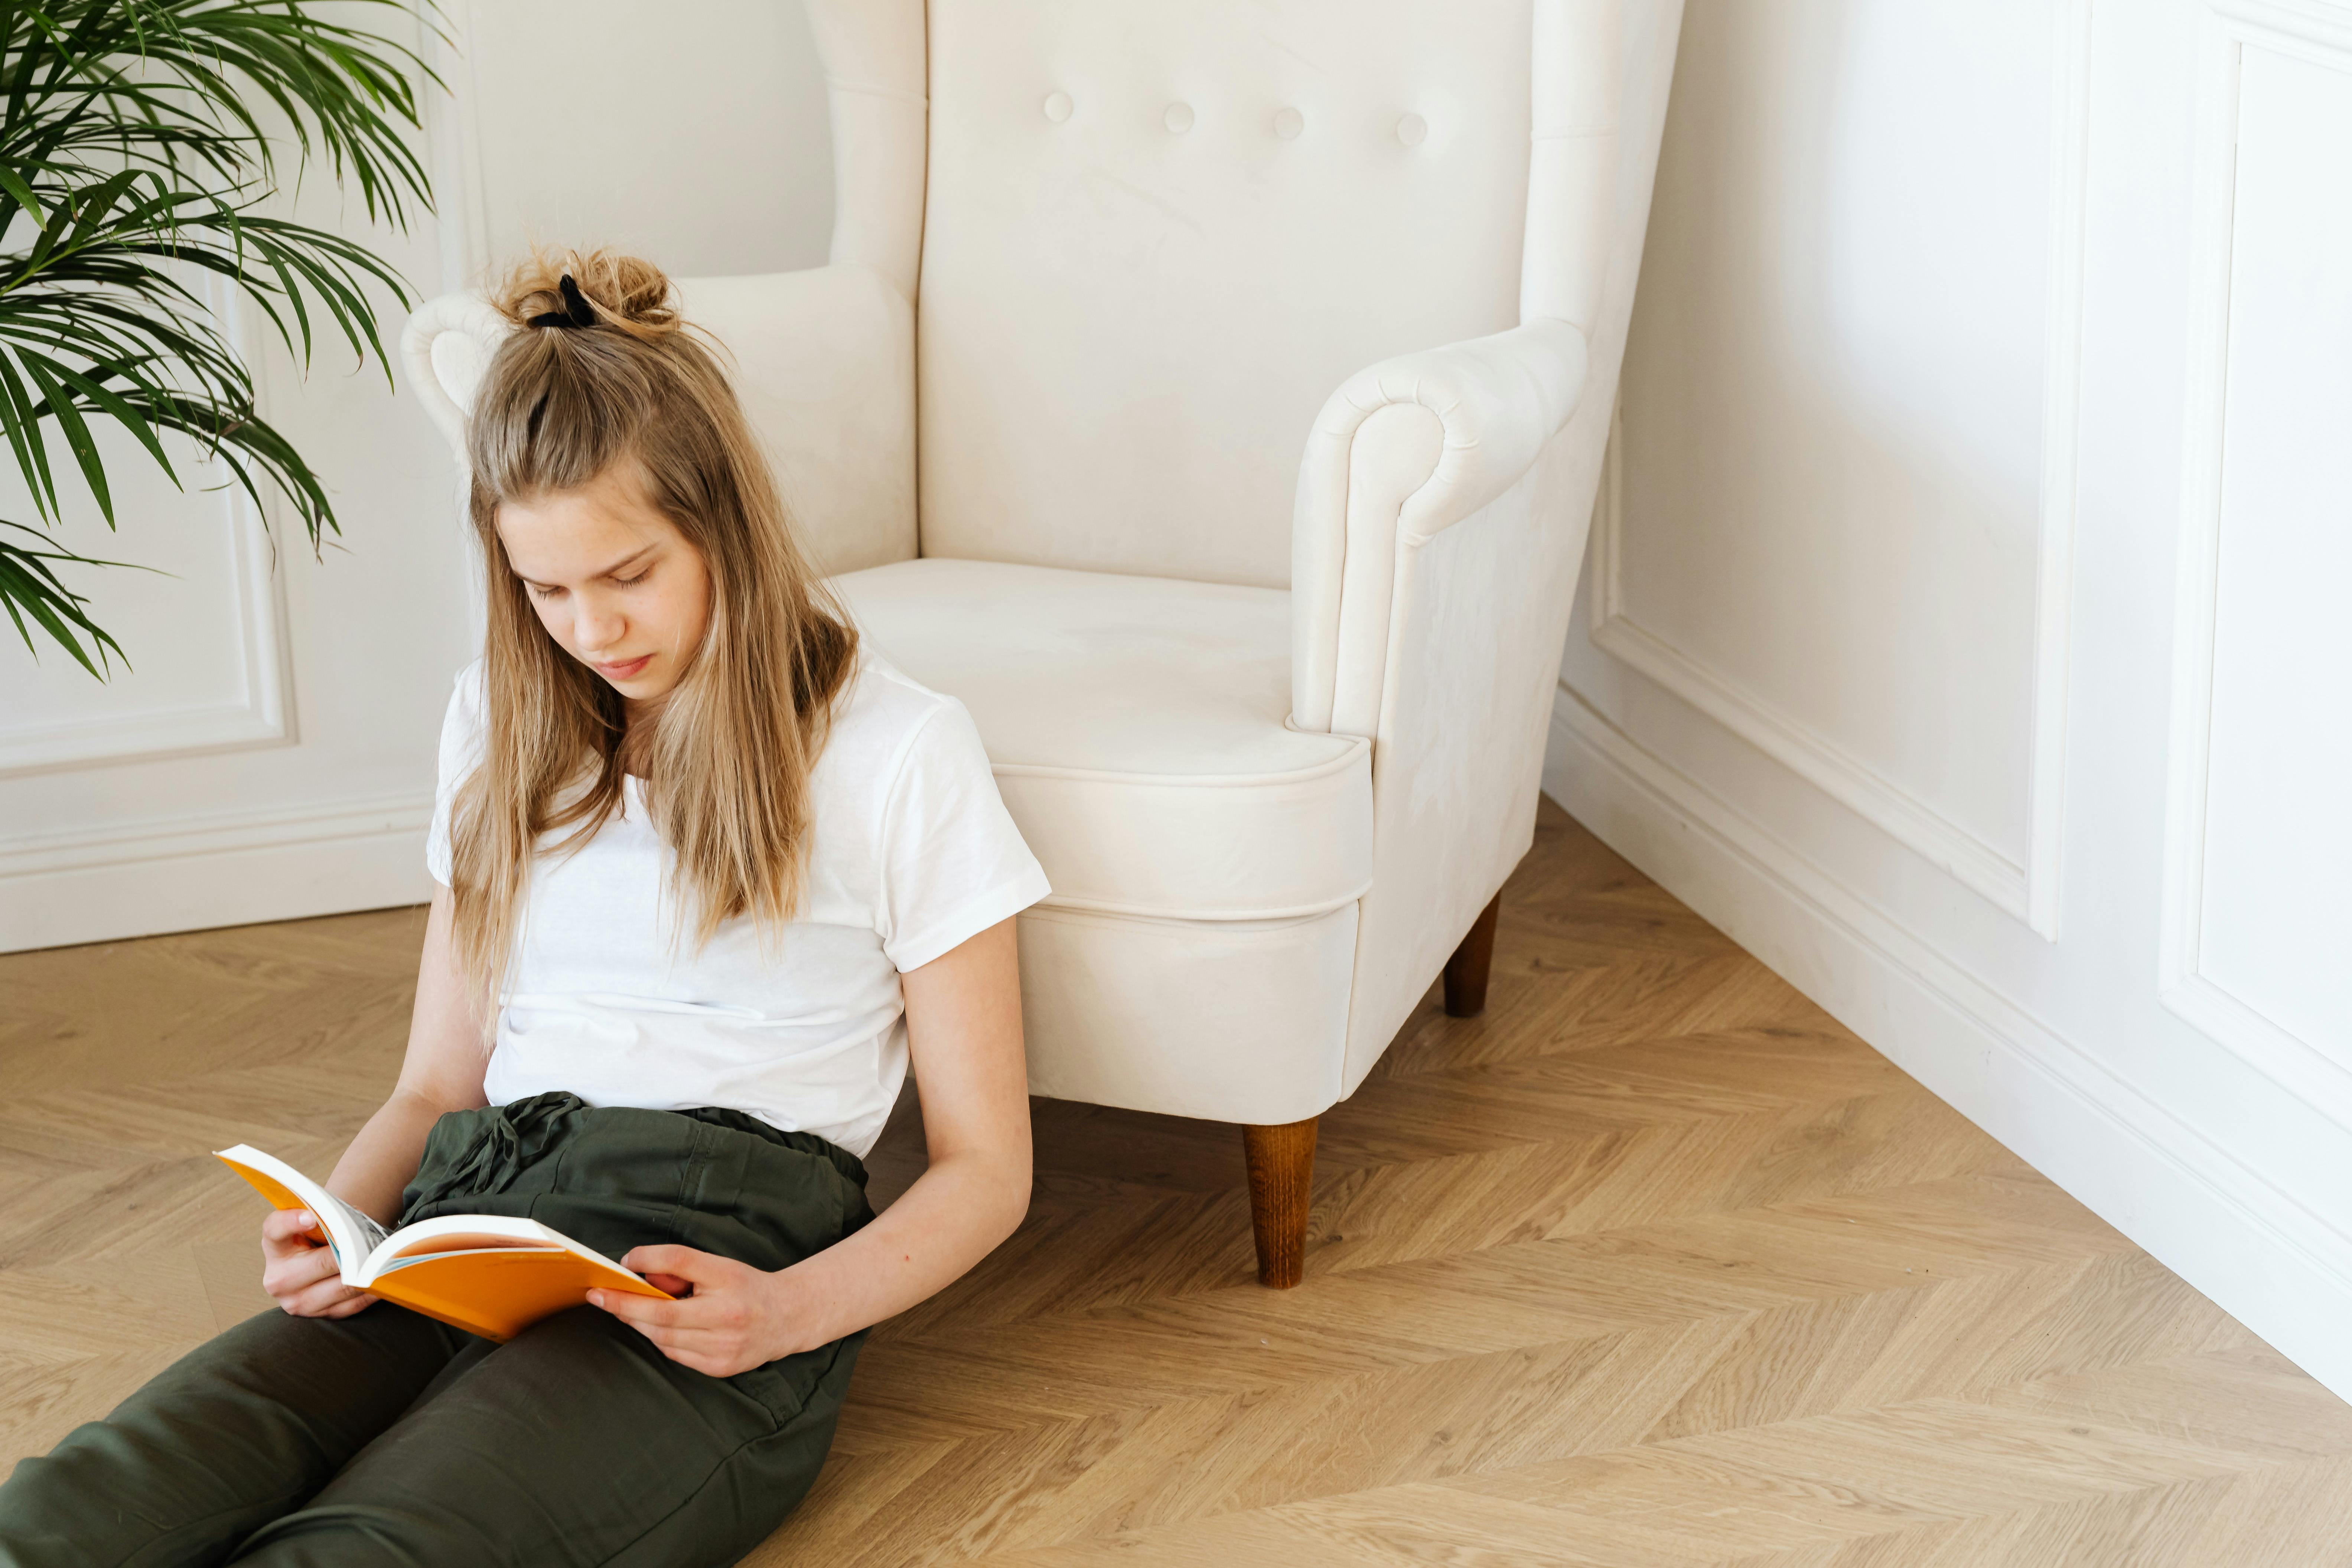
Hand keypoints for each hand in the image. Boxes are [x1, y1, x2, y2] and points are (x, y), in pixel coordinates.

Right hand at [260, 1208, 377, 1318]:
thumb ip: (328, 1217)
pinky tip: (383, 1278)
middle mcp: (280, 1279)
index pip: (275, 1230)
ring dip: (366, 1272)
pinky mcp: (322, 1315)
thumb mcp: (316, 1224)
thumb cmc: (318, 1239)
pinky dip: (371, 1290)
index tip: (312, 1217)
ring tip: (384, 1259)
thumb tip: (356, 1221)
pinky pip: (353, 1304)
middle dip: (352, 1251)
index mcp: (276, 1247)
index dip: (292, 1221)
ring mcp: (298, 1302)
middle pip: (323, 1262)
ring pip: (343, 1286)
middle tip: (374, 1242)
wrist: (314, 1268)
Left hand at [587, 1245, 819, 1377]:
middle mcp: (728, 1318)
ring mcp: (724, 1348)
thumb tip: (636, 1269)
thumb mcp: (718, 1267)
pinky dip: (661, 1340)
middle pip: (663, 1313)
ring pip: (664, 1338)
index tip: (618, 1266)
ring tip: (624, 1311)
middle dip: (626, 1306)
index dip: (648, 1261)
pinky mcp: (720, 1368)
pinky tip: (657, 1329)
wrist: (788, 1318)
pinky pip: (675, 1354)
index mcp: (729, 1282)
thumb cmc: (747, 1287)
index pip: (680, 1264)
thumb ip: (680, 1264)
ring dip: (639, 1324)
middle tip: (600, 1297)